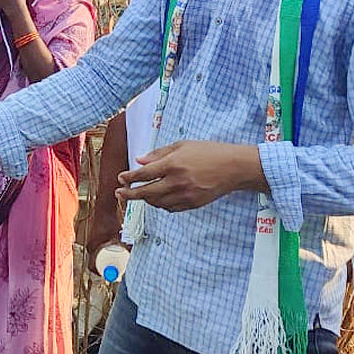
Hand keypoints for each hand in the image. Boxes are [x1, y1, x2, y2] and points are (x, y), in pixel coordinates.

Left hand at [116, 141, 266, 212]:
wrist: (234, 167)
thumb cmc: (209, 152)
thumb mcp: (183, 145)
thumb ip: (159, 154)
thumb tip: (139, 161)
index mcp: (173, 164)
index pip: (144, 174)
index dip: (129, 177)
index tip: (120, 178)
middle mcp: (177, 182)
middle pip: (146, 192)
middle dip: (130, 194)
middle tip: (119, 193)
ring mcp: (185, 196)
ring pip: (157, 203)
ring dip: (145, 200)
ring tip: (138, 194)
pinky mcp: (193, 204)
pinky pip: (170, 208)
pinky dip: (161, 204)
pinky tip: (157, 199)